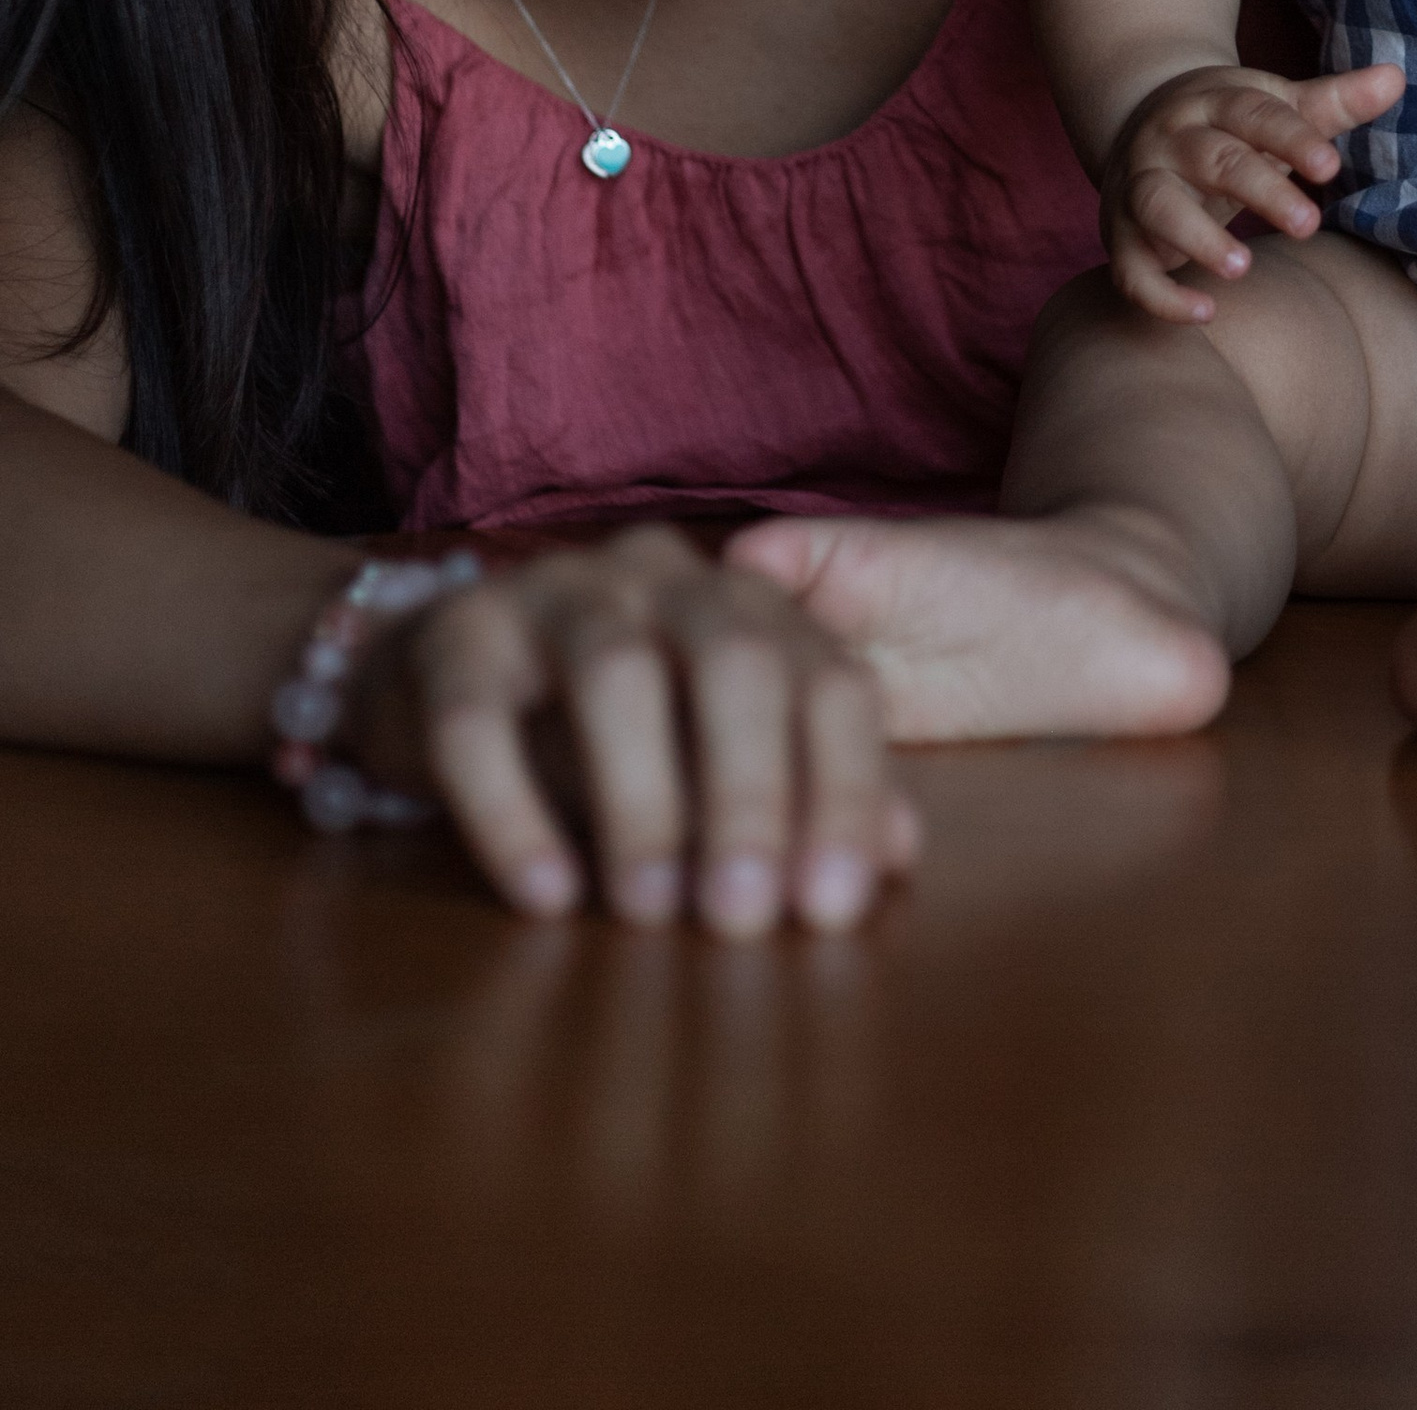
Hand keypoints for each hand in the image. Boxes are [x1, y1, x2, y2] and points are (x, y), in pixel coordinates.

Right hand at [344, 523, 919, 935]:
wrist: (437, 670)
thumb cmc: (606, 728)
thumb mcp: (711, 755)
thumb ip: (806, 793)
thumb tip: (899, 859)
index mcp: (748, 601)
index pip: (828, 680)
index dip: (844, 790)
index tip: (833, 909)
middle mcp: (664, 577)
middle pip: (734, 662)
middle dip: (751, 794)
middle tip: (745, 919)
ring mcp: (556, 592)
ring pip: (615, 674)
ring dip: (642, 802)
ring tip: (651, 914)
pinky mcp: (457, 636)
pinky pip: (480, 721)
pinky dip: (516, 812)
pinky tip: (548, 896)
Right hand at [1104, 59, 1403, 321]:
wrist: (1135, 125)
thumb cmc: (1228, 126)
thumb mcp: (1275, 107)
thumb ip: (1333, 102)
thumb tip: (1397, 78)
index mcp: (1213, 102)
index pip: (1253, 115)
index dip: (1292, 139)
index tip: (1331, 167)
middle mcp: (1171, 139)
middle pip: (1215, 160)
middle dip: (1260, 189)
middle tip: (1308, 223)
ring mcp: (1141, 185)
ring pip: (1159, 205)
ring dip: (1196, 235)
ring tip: (1242, 265)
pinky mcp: (1122, 235)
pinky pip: (1130, 267)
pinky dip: (1159, 293)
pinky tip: (1204, 313)